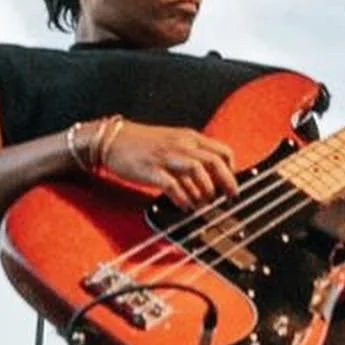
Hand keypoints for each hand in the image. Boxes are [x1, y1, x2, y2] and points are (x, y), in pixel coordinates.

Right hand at [101, 121, 238, 208]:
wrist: (112, 140)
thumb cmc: (143, 144)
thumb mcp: (173, 143)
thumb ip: (191, 156)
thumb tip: (210, 177)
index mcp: (188, 137)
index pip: (221, 150)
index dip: (231, 169)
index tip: (231, 184)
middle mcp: (181, 145)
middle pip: (214, 161)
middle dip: (226, 182)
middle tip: (228, 198)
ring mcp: (166, 157)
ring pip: (196, 171)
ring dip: (204, 190)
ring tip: (203, 203)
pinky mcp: (151, 170)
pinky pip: (173, 185)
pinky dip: (183, 198)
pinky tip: (185, 206)